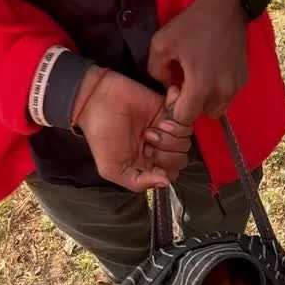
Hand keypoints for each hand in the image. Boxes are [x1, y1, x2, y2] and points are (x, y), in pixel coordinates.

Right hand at [75, 68, 191, 190]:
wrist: (97, 101)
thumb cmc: (101, 136)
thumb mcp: (112, 169)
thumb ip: (138, 182)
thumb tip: (165, 183)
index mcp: (147, 165)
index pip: (171, 174)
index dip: (166, 168)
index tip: (151, 158)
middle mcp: (158, 149)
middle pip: (181, 158)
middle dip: (167, 151)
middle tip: (148, 138)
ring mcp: (165, 130)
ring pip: (186, 140)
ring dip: (171, 135)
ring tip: (151, 127)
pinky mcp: (168, 110)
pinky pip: (186, 118)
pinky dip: (178, 117)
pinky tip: (163, 115)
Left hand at [148, 0, 247, 125]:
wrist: (226, 6)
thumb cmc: (191, 24)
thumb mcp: (160, 44)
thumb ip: (156, 72)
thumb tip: (167, 84)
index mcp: (201, 87)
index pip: (184, 119)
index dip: (174, 109)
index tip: (173, 90)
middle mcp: (222, 92)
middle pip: (201, 116)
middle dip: (190, 106)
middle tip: (184, 83)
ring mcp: (236, 86)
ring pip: (216, 109)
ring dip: (205, 101)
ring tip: (198, 79)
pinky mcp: (243, 78)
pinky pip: (227, 96)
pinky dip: (218, 91)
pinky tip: (211, 70)